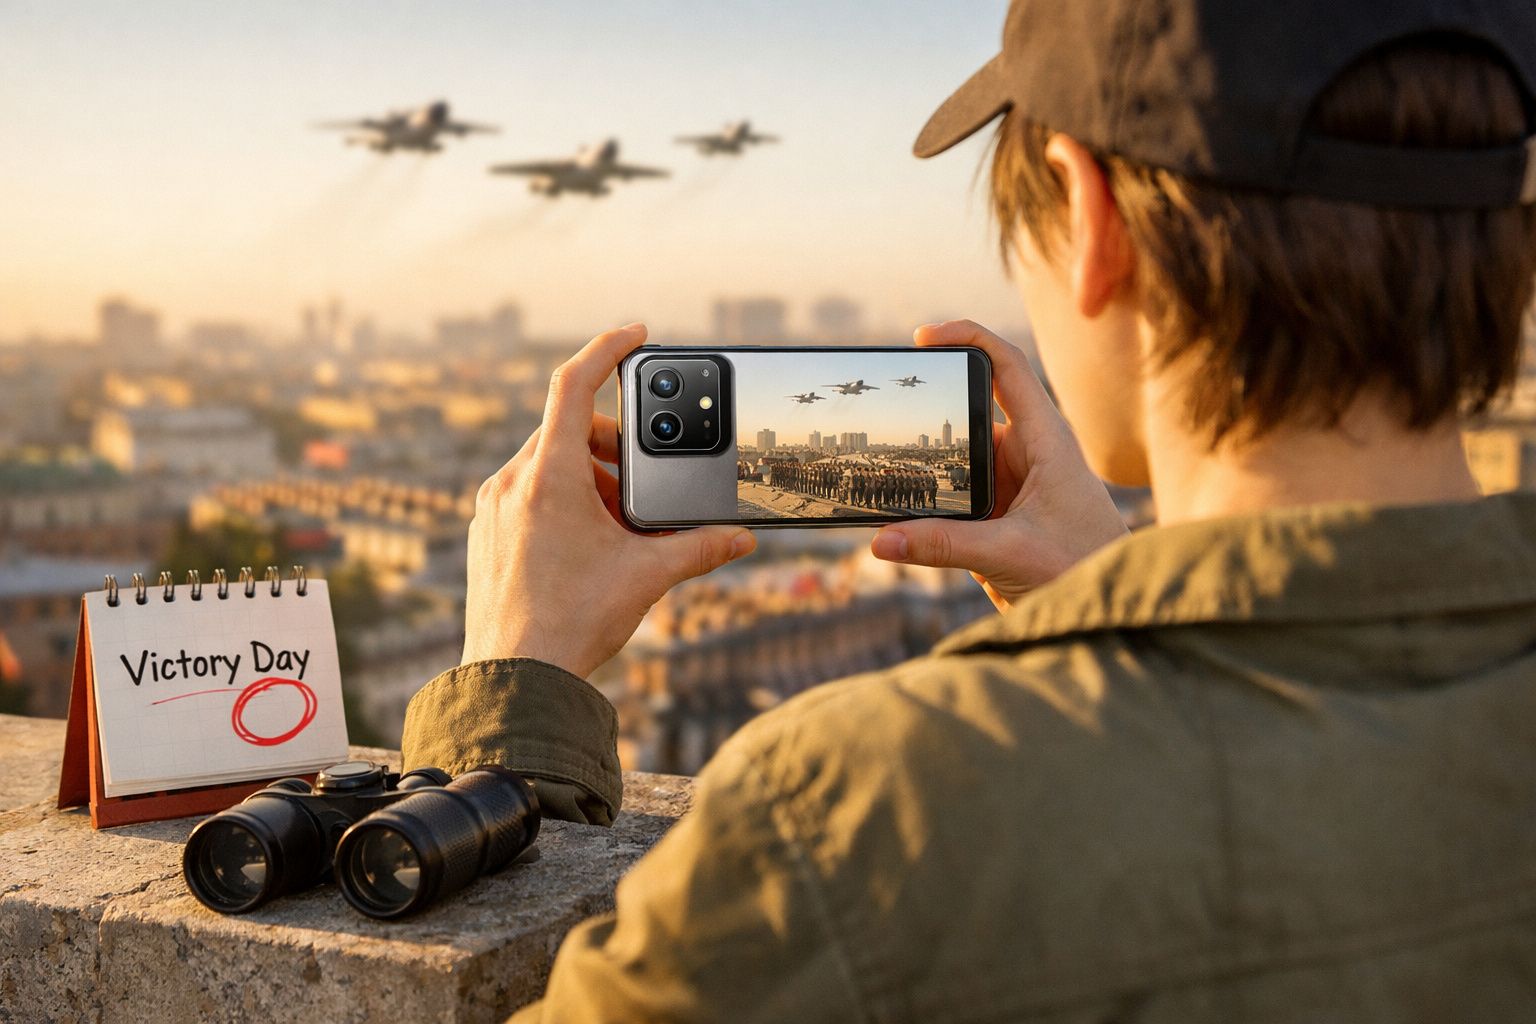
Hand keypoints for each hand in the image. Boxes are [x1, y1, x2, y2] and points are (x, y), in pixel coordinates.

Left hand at [462, 323, 755, 677]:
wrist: (515, 679)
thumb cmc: (572, 623)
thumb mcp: (647, 577)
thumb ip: (699, 548)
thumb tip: (741, 537)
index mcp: (549, 476)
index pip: (573, 384)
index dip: (607, 350)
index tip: (636, 336)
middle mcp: (512, 481)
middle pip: (569, 430)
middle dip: (615, 448)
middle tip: (645, 487)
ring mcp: (492, 507)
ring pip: (548, 464)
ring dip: (591, 478)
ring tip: (621, 526)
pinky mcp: (486, 532)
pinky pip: (528, 494)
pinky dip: (563, 501)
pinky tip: (589, 544)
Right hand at [870, 320, 1126, 611]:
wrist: (1108, 611)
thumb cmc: (1081, 569)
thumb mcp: (1008, 555)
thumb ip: (942, 546)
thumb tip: (880, 541)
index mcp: (1045, 440)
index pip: (1006, 368)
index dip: (967, 339)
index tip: (924, 337)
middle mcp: (1026, 454)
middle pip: (968, 415)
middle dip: (927, 413)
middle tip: (883, 410)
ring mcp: (1010, 485)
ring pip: (956, 461)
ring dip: (924, 466)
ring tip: (875, 469)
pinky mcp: (997, 517)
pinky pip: (955, 498)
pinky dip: (927, 502)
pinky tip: (894, 512)